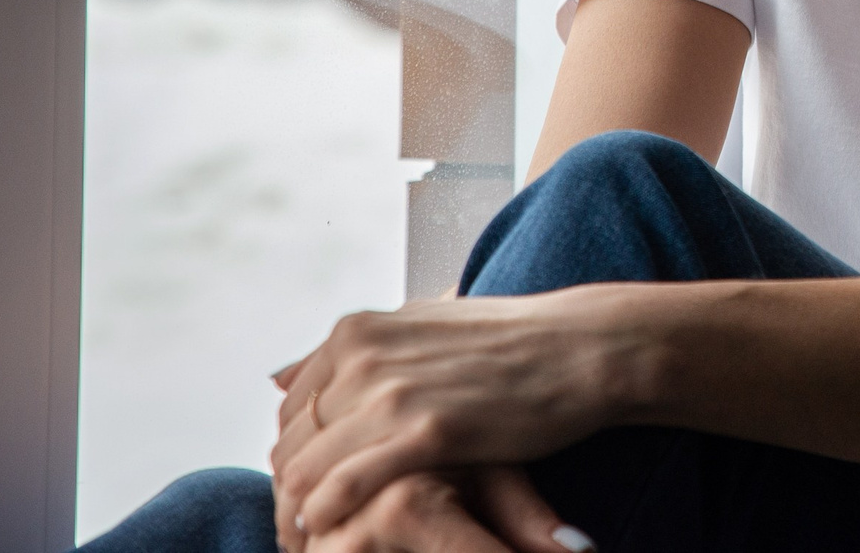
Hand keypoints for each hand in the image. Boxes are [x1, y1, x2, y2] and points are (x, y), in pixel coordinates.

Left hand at [269, 292, 627, 549]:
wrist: (583, 348)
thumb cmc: (511, 345)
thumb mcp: (419, 328)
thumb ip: (353, 353)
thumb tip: (276, 376)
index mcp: (358, 331)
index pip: (291, 408)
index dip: (294, 456)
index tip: (309, 492)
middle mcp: (363, 356)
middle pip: (290, 443)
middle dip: (289, 494)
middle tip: (303, 531)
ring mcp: (391, 392)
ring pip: (302, 471)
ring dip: (299, 516)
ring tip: (315, 543)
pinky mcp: (424, 432)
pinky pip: (339, 489)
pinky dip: (327, 516)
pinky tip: (336, 534)